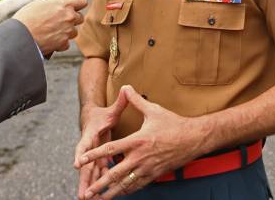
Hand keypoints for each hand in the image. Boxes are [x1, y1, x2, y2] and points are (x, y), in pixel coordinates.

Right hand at [13, 0, 86, 54]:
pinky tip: (50, 39)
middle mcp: (69, 17)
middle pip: (80, 17)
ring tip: (51, 30)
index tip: (72, 6)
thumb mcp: (40, 2)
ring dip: (67, 31)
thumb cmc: (27, 17)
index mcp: (65, 5)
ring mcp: (67, 31)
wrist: (19, 37)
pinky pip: (67, 43)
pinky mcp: (63, 43)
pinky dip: (60, 42)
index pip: (82, 1)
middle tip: (58, 20)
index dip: (77, 3)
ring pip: (74, 31)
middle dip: (72, 18)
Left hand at [75, 86, 207, 199]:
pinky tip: (119, 194)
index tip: (80, 161)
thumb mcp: (154, 110)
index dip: (94, 155)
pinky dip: (127, 191)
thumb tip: (126, 87)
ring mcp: (148, 168)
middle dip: (99, 184)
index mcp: (138, 140)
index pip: (111, 149)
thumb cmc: (174, 124)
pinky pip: (138, 185)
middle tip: (87, 192)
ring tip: (99, 199)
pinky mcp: (155, 174)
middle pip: (115, 173)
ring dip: (111, 192)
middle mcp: (141, 157)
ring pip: (126, 184)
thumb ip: (136, 100)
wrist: (194, 138)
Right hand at [75, 91, 129, 199]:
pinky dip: (97, 183)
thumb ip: (120, 102)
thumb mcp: (111, 109)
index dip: (81, 154)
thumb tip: (127, 88)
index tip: (77, 164)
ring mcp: (92, 155)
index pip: (84, 144)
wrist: (92, 119)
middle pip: (85, 164)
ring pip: (90, 172)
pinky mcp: (97, 160)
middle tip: (82, 194)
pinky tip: (98, 196)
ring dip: (89, 185)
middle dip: (83, 179)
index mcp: (90, 134)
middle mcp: (89, 147)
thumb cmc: (102, 115)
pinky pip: (97, 173)